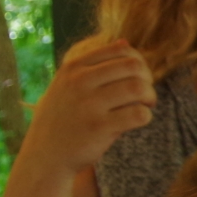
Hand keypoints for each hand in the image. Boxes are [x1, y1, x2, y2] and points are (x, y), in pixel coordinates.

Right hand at [24, 38, 155, 174]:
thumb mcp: (67, 84)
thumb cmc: (63, 118)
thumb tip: (125, 42)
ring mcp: (89, 104)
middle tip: (145, 95)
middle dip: (148, 79)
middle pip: (133, 67)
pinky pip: (138, 114)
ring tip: (145, 106)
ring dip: (150, 97)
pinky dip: (146, 116)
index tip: (138, 78)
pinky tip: (138, 120)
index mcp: (74, 67)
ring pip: (138, 88)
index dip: (138, 63)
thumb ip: (94, 65)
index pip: (120, 50)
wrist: (45, 154)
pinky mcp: (99, 127)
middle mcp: (79, 82)